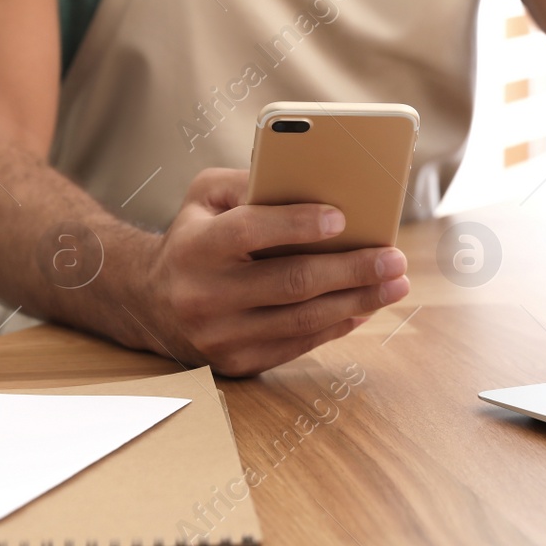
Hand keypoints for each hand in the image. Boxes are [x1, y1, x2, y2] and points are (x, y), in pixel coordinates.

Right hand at [136, 167, 409, 376]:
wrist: (150, 303)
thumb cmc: (193, 236)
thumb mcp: (205, 197)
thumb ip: (250, 182)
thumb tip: (312, 185)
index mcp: (196, 247)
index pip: (250, 233)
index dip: (297, 225)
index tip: (343, 218)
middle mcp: (204, 295)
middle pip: (290, 283)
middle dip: (351, 270)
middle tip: (394, 258)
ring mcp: (220, 336)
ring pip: (302, 320)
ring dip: (357, 301)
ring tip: (394, 285)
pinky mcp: (237, 363)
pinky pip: (298, 344)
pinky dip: (337, 325)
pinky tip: (364, 307)